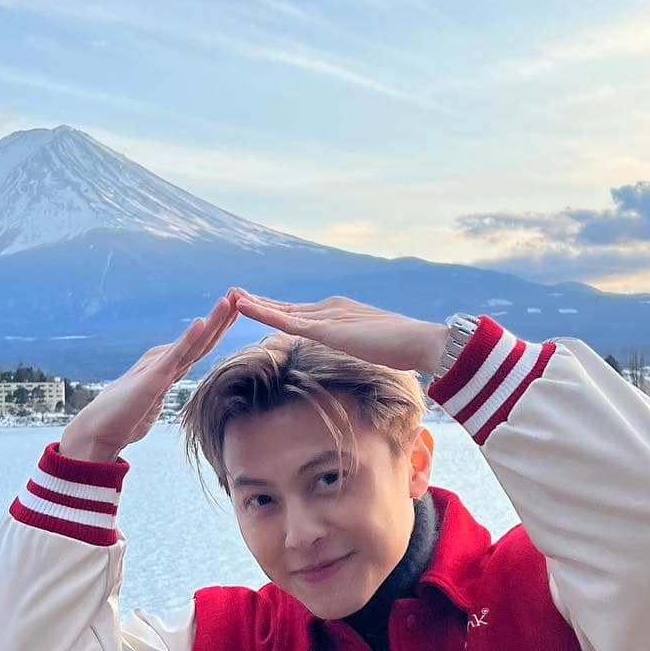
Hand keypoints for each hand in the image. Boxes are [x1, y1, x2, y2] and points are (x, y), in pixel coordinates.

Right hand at [59, 296, 238, 460]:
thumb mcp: (151, 405)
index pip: (202, 346)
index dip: (221, 328)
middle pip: (202, 339)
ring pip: (192, 343)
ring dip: (211, 321)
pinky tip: (200, 324)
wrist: (99, 430)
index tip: (240, 309)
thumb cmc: (124, 419)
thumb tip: (165, 394)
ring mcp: (159, 368)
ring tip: (227, 300)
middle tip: (241, 293)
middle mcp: (165, 362)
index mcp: (169, 368)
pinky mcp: (152, 378)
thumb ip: (160, 395)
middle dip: (222, 317)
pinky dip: (187, 339)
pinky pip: (173, 356)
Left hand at [227, 289, 446, 376]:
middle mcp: (329, 309)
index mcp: (339, 314)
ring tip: (231, 296)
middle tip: (233, 293)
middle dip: (260, 302)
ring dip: (255, 304)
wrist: (419, 342)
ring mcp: (327, 316)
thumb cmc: (404, 348)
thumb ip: (358, 348)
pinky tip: (245, 307)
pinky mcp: (326, 328)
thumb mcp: (372, 347)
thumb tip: (358, 356)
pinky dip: (264, 313)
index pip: (301, 312)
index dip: (276, 310)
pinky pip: (288, 320)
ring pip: (282, 310)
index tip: (255, 306)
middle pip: (286, 307)